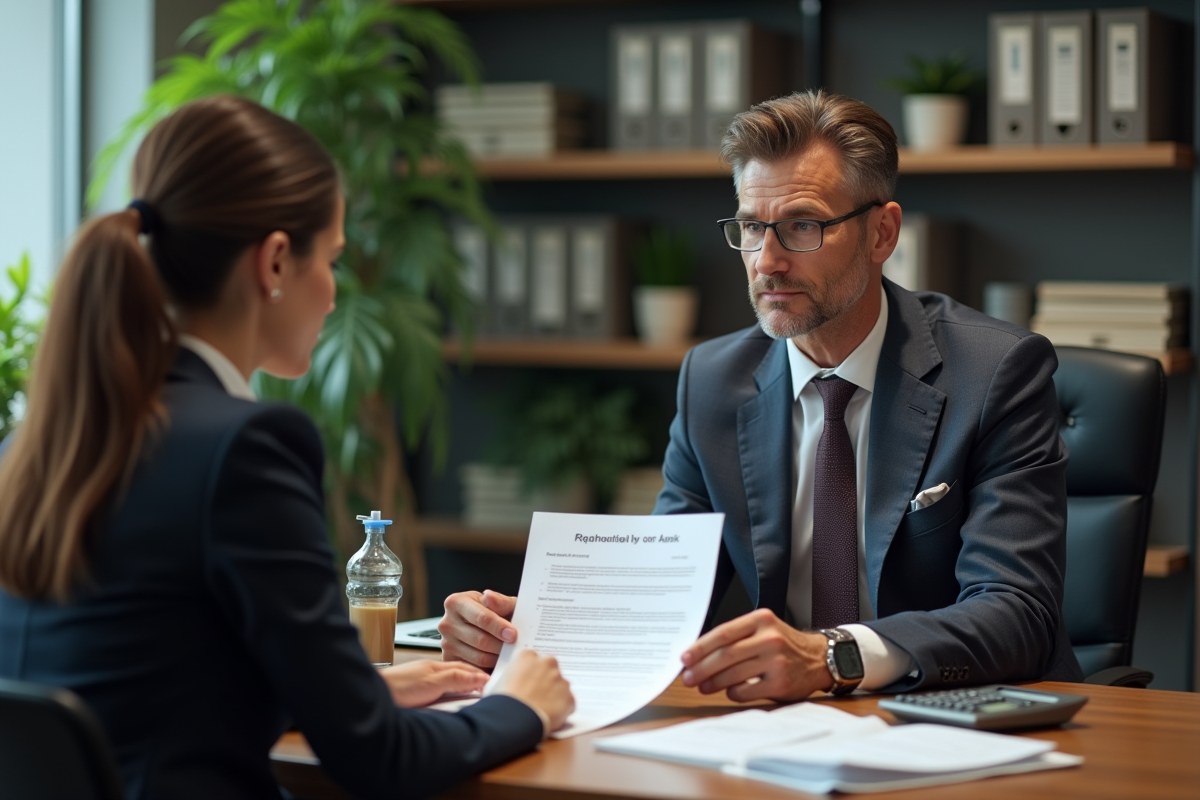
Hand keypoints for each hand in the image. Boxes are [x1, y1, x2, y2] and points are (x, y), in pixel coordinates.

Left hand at [380, 660, 488, 707]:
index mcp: (437, 667)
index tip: (493, 682)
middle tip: (490, 684)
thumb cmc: (396, 687)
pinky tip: (450, 698)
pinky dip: (450, 692)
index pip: (466, 669)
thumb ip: (455, 679)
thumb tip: (479, 677)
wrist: (370, 697)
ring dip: (462, 684)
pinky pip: (439, 691)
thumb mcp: (432, 683)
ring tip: (475, 689)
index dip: (480, 675)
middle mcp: (431, 673)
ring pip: (449, 681)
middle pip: (459, 673)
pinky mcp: (416, 694)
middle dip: (474, 676)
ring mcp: (423, 682)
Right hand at [439, 590, 517, 669]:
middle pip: (480, 640)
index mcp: (456, 602)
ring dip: (498, 658)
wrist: (487, 627)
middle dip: (501, 645)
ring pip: (478, 657)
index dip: (499, 627)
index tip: (513, 635)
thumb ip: (500, 601)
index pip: (481, 617)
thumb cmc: (496, 613)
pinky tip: (498, 664)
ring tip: (509, 655)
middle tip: (515, 647)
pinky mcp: (449, 661)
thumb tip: (489, 596)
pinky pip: (474, 670)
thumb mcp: (503, 604)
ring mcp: (446, 643)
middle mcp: (446, 623)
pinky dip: (489, 669)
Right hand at [492, 649, 574, 732]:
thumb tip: (518, 682)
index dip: (530, 672)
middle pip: (550, 668)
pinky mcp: (569, 697)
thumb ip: (515, 675)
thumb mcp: (500, 681)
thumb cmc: (502, 702)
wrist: (514, 720)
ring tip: (542, 709)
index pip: (533, 659)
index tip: (528, 681)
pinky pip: (567, 703)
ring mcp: (561, 680)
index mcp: (528, 656)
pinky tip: (549, 717)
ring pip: (561, 686)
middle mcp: (547, 663)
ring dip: (555, 694)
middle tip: (536, 695)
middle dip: (546, 679)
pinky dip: (562, 709)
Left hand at [680, 608, 833, 701]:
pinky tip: (729, 691)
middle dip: (701, 668)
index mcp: (761, 620)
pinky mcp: (780, 683)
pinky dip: (733, 693)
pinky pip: (746, 691)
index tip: (684, 658)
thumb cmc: (784, 644)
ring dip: (713, 682)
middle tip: (687, 677)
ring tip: (702, 686)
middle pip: (725, 655)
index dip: (700, 647)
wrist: (819, 658)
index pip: (723, 633)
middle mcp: (770, 638)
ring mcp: (776, 661)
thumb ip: (737, 637)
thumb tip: (699, 654)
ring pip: (733, 674)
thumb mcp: (764, 629)